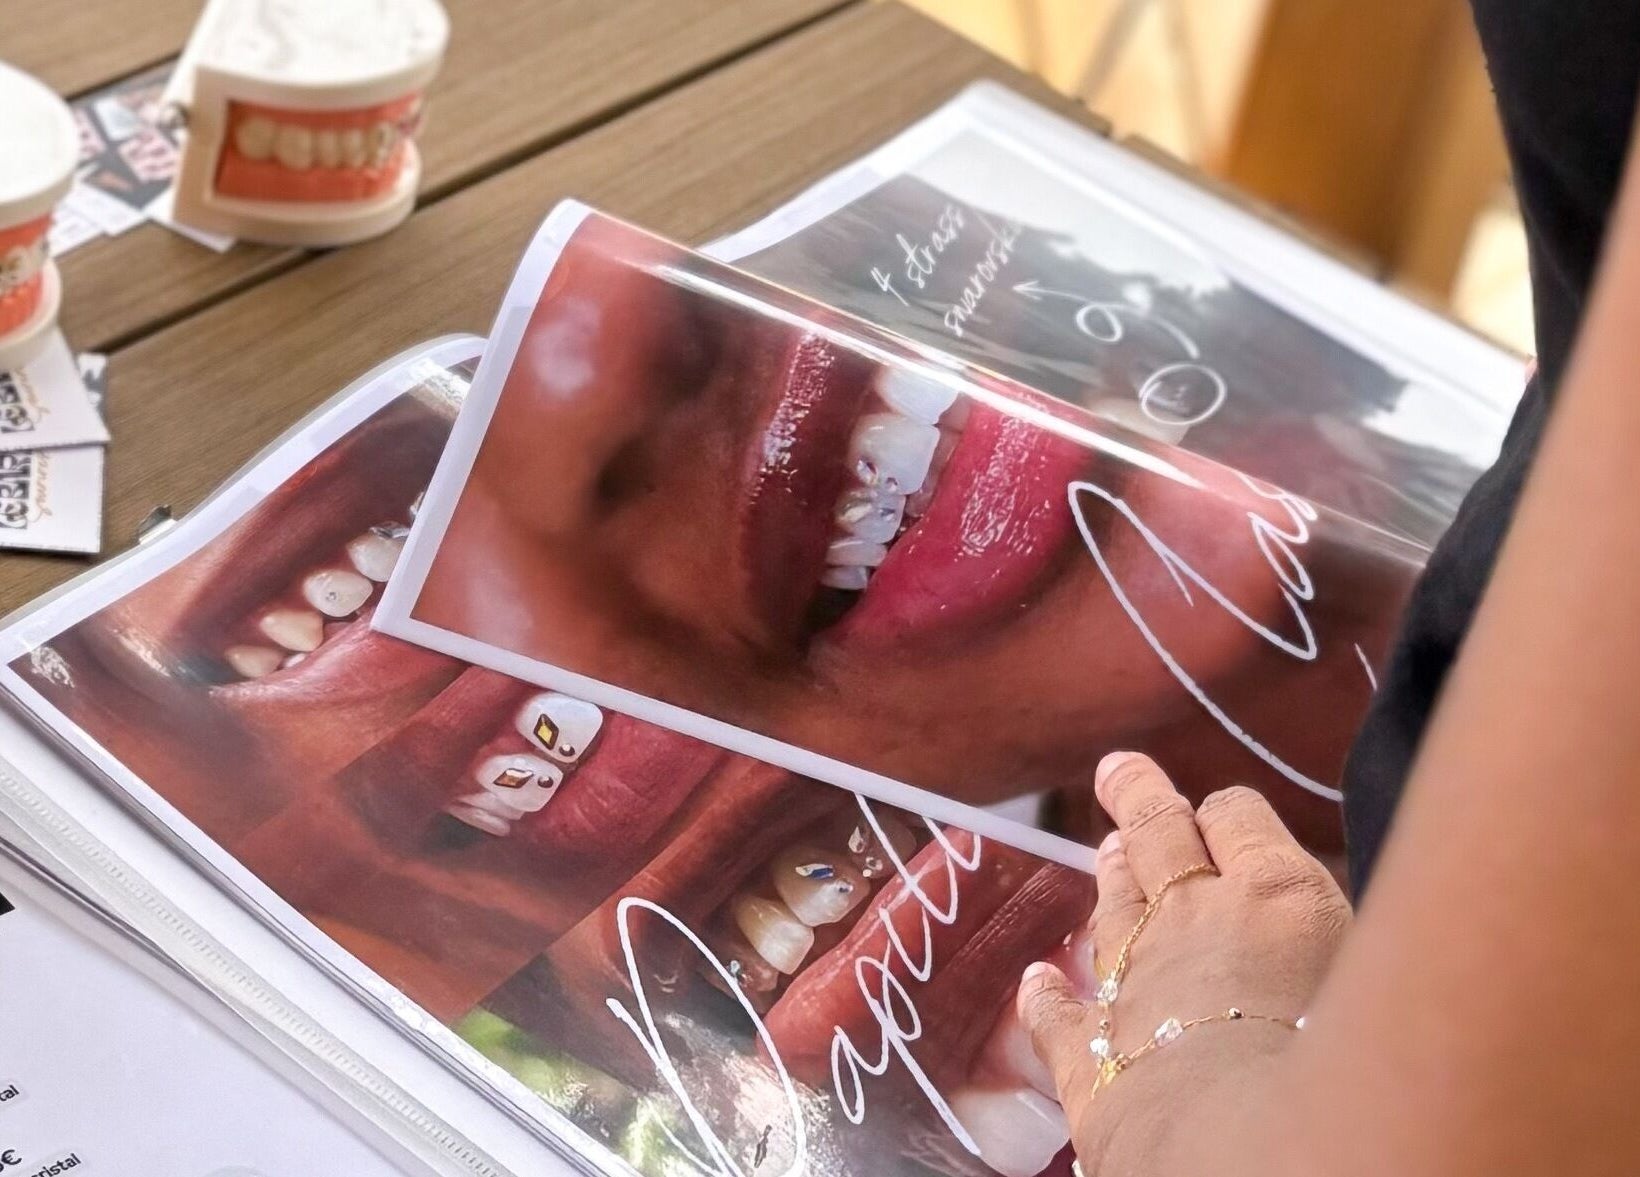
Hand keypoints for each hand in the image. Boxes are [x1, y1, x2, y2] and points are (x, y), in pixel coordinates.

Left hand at [1017, 753, 1350, 1174]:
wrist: (1257, 1154)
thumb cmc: (1355, 1069)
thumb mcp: (1380, 971)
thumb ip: (1344, 931)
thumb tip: (1341, 912)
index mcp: (1277, 895)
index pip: (1238, 818)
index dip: (1228, 814)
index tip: (1224, 812)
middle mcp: (1194, 921)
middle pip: (1156, 834)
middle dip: (1139, 798)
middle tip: (1118, 771)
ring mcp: (1134, 982)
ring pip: (1112, 908)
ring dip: (1111, 880)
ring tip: (1105, 853)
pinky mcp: (1091, 1055)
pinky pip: (1059, 1016)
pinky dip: (1047, 998)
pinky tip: (1037, 985)